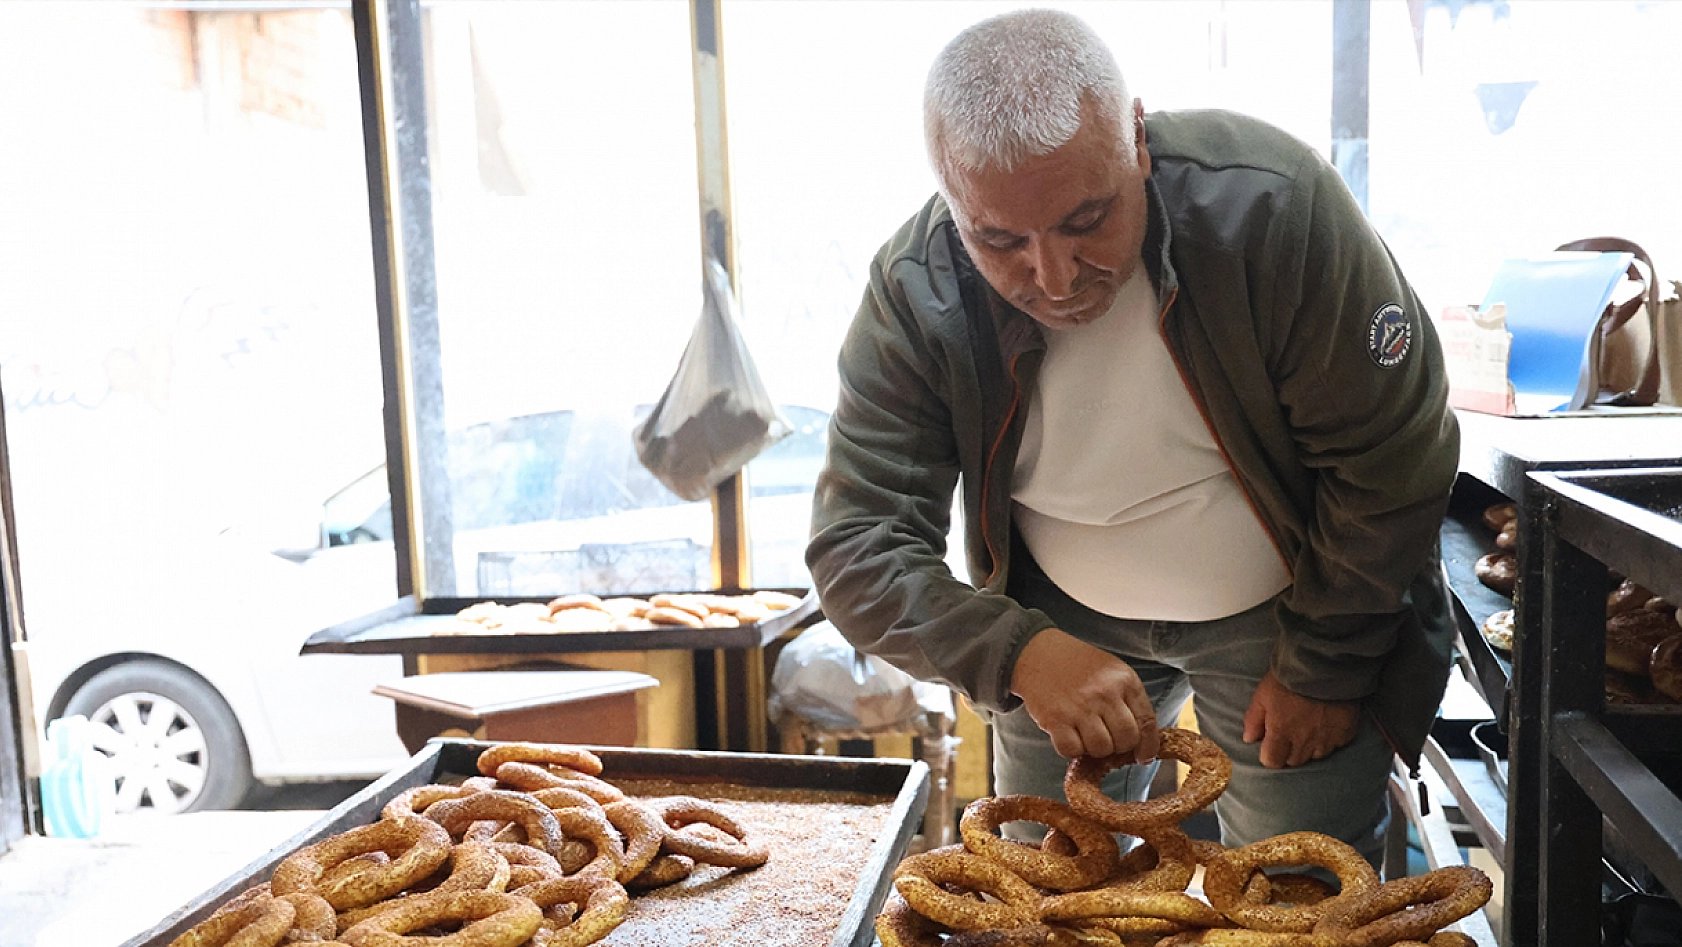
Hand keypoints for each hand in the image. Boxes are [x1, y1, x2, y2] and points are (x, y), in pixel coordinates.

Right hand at [1010, 628, 1158, 760]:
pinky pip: (1072, 751)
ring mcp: (1080, 707)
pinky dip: (1071, 749)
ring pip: (1101, 749)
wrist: (1038, 652)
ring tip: (1084, 733)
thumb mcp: (1112, 672)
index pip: (1147, 723)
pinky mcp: (1055, 719)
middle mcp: (1105, 693)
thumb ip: (1129, 702)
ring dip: (1094, 748)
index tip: (1143, 757)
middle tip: (1105, 737)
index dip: (1148, 747)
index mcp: (1125, 680)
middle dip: (1118, 746)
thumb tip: (1143, 745)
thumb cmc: (1078, 665)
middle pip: (1126, 740)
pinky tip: (1068, 734)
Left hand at [1242, 671, 1358, 768]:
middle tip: (1290, 731)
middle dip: (1288, 751)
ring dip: (1309, 747)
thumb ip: (1254, 720)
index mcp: (1282, 733)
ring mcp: (1327, 739)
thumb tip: (1249, 739)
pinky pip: (1335, 745)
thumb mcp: (1263, 695)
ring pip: (1315, 756)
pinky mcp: (1345, 734)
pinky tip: (1327, 722)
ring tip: (1309, 727)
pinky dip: (1329, 738)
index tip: (1271, 743)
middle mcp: (1304, 742)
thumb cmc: (1289, 678)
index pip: (1272, 762)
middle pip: (1294, 761)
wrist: (1325, 665)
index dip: (1270, 754)